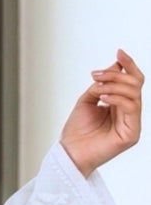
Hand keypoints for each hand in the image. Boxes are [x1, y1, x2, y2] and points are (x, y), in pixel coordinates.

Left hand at [60, 49, 143, 176]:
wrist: (70, 152)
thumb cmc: (77, 130)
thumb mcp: (88, 99)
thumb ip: (102, 83)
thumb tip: (117, 64)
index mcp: (121, 105)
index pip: (133, 81)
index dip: (128, 65)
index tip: (119, 52)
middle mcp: (129, 113)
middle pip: (135, 84)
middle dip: (116, 75)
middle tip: (96, 75)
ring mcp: (132, 124)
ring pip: (134, 93)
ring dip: (114, 86)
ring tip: (96, 88)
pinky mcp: (131, 134)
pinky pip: (132, 108)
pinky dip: (117, 98)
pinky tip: (103, 98)